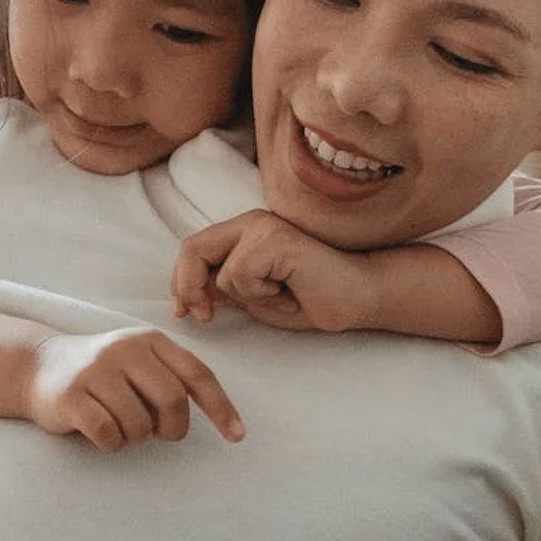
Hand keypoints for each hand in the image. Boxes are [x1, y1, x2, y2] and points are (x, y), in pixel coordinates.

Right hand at [22, 328, 243, 450]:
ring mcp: (95, 370)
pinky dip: (111, 443)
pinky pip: (108, 434)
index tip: (237, 436)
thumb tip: (215, 416)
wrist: (38, 366)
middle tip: (160, 433)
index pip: (197, 374)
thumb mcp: (140, 362)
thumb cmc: (103, 373)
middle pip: (173, 400)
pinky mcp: (70, 395)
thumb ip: (172, 378)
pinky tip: (102, 433)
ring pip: (139, 423)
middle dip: (173, 428)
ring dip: (135, 437)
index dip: (221, 407)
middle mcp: (125, 349)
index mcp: (150, 340)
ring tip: (121, 426)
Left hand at [172, 210, 376, 333]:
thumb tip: (188, 293)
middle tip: (202, 318)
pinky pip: (242, 276)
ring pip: (223, 273)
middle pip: (194, 249)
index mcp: (245, 232)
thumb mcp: (258, 298)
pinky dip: (263, 295)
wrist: (358, 296)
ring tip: (282, 296)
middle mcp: (251, 222)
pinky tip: (290, 291)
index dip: (181, 281)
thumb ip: (225, 289)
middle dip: (188, 287)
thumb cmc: (312, 298)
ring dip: (249, 298)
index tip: (184, 312)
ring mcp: (263, 227)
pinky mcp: (275, 240)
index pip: (195, 249)